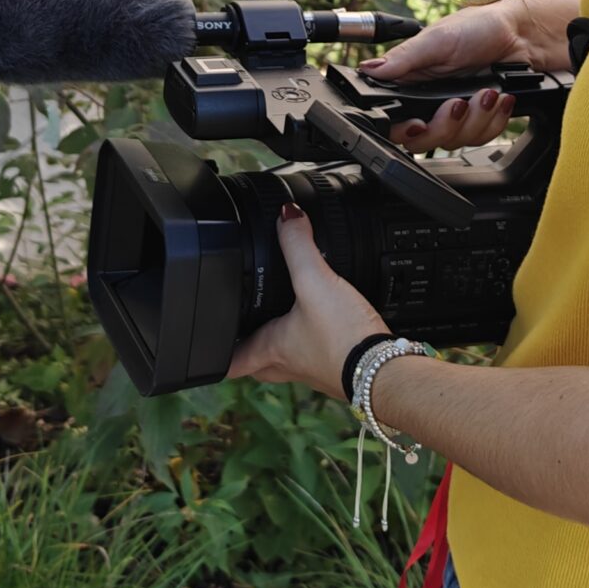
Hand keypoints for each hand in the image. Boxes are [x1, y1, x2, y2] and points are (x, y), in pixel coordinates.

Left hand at [226, 203, 385, 394]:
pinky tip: (322, 326)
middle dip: (244, 350)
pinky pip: (314, 356)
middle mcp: (289, 365)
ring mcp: (313, 370)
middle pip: (254, 365)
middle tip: (238, 333)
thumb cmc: (345, 340)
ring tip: (277, 324)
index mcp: (271, 349)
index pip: (228, 362)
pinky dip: (311, 342)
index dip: (211, 355)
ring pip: (284, 362)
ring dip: (277, 347)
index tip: (203, 344)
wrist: (385, 371)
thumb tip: (287, 216)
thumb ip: (298, 246)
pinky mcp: (337, 368)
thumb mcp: (315, 282)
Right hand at [360, 0, 573, 151]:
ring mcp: (455, 114)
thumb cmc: (479, 28)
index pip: (393, 119)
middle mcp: (429, 101)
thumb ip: (403, 59)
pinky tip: (500, 99)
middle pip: (423, 140)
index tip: (419, 123)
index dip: (403, 129)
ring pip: (455, 141)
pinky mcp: (479, 119)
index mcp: (411, 81)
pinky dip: (494, 120)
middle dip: (445, 126)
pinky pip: (481, 137)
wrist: (523, 35)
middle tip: (458, 104)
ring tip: (488, 92)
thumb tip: (369, 69)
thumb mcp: (437, 39)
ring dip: (476, 118)